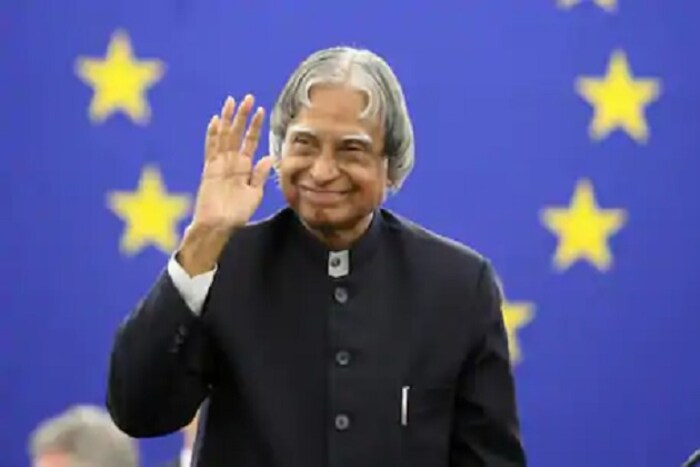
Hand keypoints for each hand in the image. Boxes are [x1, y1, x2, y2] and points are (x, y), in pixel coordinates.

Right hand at [191, 94, 273, 230]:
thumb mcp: (254, 194)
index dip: (255, 126)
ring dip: (228, 119)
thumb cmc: (237, 214)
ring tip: (231, 102)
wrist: (220, 226)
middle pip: (237, 134)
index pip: (250, 141)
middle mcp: (231, 162)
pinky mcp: (209, 170)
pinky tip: (215, 121)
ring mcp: (219, 164)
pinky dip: (213, 135)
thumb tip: (270, 156)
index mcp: (244, 167)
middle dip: (242, 116)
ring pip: (224, 137)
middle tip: (248, 97)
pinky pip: (211, 149)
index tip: (262, 110)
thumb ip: (260, 175)